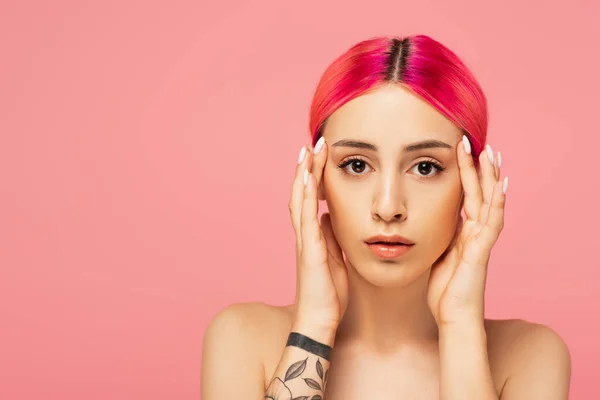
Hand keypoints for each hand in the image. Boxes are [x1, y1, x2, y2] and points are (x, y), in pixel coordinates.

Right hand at [289, 137, 348, 331]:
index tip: (321, 155)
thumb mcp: (336, 259)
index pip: (310, 199)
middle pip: (302, 193)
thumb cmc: (329, 295)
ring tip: (308, 151)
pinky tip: (310, 179)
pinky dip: (306, 197)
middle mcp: (304, 235)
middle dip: (307, 168)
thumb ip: (332, 238)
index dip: (314, 176)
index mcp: (312, 236)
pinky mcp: (309, 252)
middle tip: (315, 143)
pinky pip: (306, 219)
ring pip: (300, 200)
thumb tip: (331, 216)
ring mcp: (304, 242)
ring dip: (303, 175)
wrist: (319, 322)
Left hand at [427, 136, 507, 325]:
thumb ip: (439, 237)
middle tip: (475, 141)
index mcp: (463, 232)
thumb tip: (427, 220)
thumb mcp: (437, 255)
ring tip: (490, 153)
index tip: (459, 152)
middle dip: (477, 167)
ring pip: (489, 202)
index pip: (465, 196)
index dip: (464, 174)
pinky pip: (493, 223)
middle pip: (479, 193)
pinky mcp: (482, 251)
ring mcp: (481, 240)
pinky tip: (502, 185)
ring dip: (490, 177)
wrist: (453, 316)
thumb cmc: (445, 290)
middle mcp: (475, 232)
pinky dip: (498, 203)